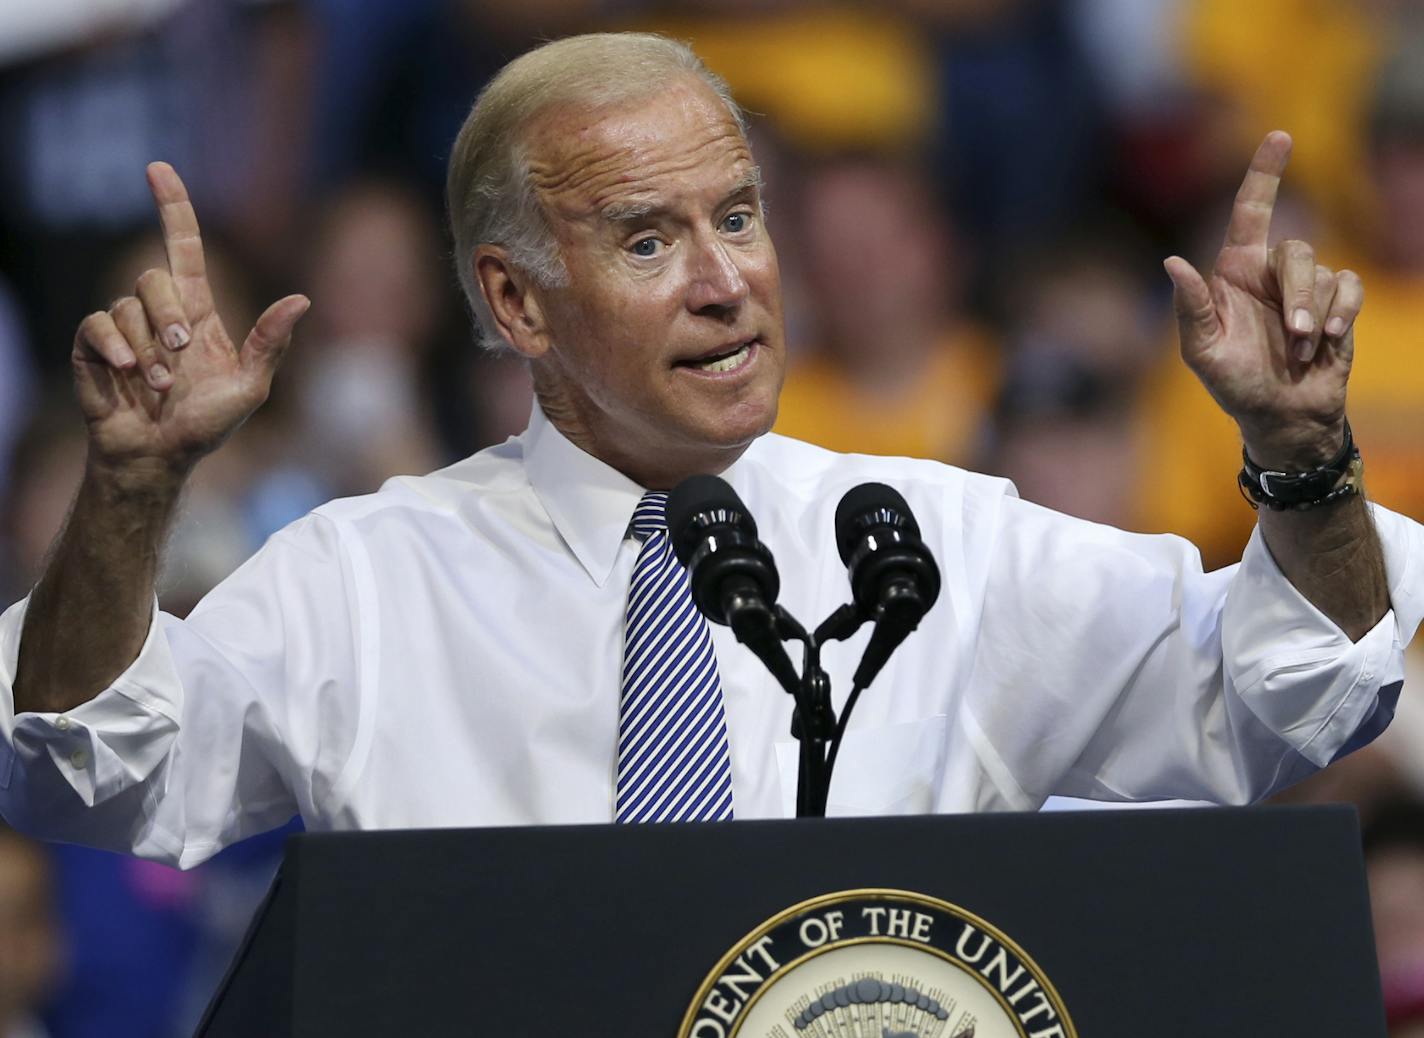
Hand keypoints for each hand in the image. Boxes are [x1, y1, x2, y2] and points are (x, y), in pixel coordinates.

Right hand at [71, 162, 308, 479]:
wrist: (160, 456)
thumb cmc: (207, 425)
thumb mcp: (250, 387)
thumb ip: (270, 343)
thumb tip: (302, 299)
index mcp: (197, 313)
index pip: (183, 247)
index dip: (173, 207)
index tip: (158, 168)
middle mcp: (159, 313)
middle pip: (153, 277)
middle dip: (168, 313)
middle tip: (181, 354)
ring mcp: (124, 328)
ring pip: (127, 305)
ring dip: (148, 348)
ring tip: (159, 384)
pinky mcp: (94, 347)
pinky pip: (97, 325)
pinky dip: (115, 347)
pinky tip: (130, 372)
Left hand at [1164, 131, 1361, 469]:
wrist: (1280, 414)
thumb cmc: (1234, 385)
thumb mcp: (1202, 352)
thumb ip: (1189, 308)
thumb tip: (1171, 262)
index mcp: (1233, 273)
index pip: (1251, 211)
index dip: (1264, 174)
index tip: (1280, 136)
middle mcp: (1269, 272)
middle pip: (1295, 251)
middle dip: (1297, 295)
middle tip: (1295, 337)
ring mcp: (1304, 287)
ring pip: (1323, 272)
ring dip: (1315, 315)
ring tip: (1303, 349)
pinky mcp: (1335, 303)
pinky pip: (1348, 286)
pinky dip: (1342, 313)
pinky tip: (1329, 341)